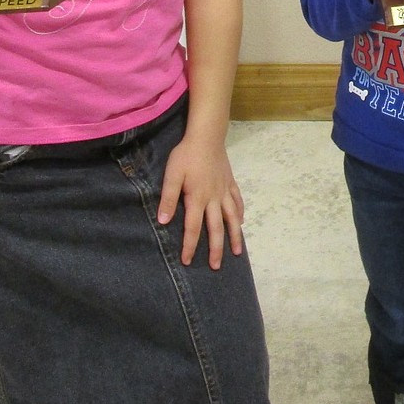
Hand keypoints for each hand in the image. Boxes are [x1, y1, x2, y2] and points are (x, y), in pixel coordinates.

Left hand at [158, 137, 244, 269]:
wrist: (207, 136)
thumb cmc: (186, 155)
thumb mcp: (172, 175)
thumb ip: (168, 198)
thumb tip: (163, 221)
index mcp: (198, 198)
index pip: (194, 228)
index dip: (190, 246)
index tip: (187, 261)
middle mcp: (214, 199)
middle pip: (216, 228)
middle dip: (216, 249)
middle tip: (216, 267)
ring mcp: (224, 191)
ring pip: (232, 218)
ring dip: (234, 236)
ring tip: (236, 252)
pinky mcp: (230, 182)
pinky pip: (237, 202)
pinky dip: (239, 214)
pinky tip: (240, 222)